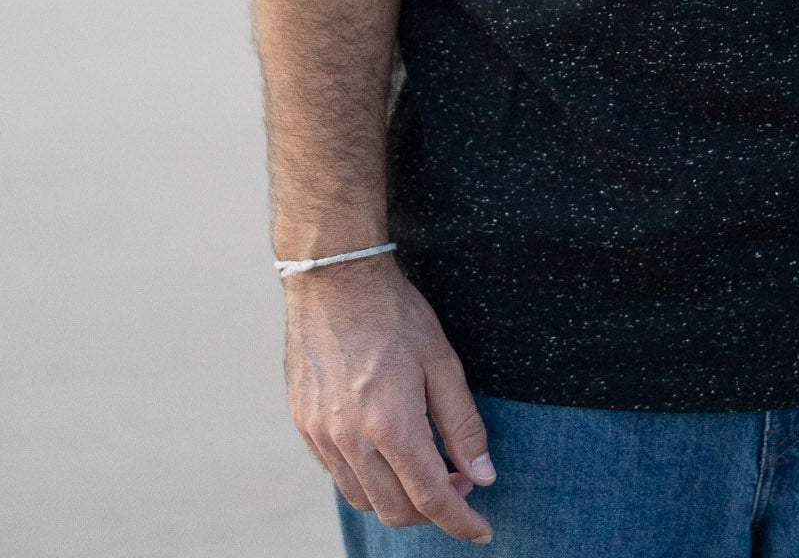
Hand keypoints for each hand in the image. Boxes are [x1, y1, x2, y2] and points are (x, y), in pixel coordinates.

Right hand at [284, 255, 495, 543]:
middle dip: (433, 510)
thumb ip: (463, 424)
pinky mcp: (304, 426)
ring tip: (425, 464)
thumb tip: (483, 474)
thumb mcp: (443, 361)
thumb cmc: (394, 314)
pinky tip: (387, 450)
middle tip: (460, 479)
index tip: (482, 531)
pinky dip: (368, 479)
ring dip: (398, 499)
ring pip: (364, 500)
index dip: (461, 521)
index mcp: (391, 425)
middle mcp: (351, 441)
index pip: (431, 498)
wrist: (334, 279)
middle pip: (396, 510)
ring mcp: (321, 436)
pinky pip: (338, 475)